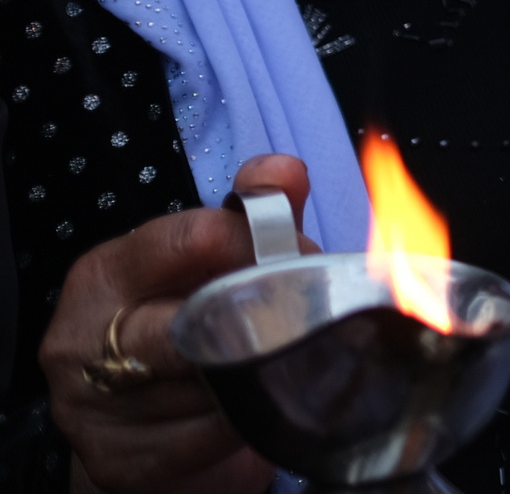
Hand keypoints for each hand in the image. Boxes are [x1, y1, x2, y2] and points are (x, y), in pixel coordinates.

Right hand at [42, 153, 315, 493]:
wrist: (154, 428)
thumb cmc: (187, 328)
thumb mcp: (216, 262)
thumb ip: (255, 213)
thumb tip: (282, 172)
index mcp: (105, 274)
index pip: (195, 238)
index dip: (264, 245)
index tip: (297, 254)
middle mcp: (82, 338)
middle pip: (199, 317)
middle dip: (267, 314)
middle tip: (303, 315)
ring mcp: (93, 404)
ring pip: (212, 380)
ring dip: (262, 371)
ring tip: (275, 362)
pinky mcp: (118, 461)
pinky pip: (210, 435)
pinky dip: (247, 419)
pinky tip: (254, 405)